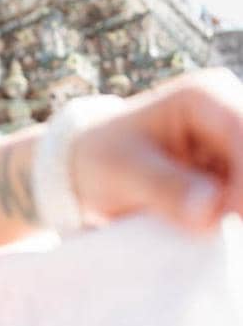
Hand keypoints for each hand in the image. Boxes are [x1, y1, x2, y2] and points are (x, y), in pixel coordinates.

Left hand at [70, 66, 242, 234]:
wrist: (97, 166)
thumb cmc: (105, 161)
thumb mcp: (123, 173)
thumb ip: (166, 190)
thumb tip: (209, 213)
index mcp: (205, 96)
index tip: (229, 217)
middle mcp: (232, 110)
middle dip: (241, 197)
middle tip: (225, 228)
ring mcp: (239, 141)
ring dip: (237, 208)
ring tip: (216, 229)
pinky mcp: (239, 168)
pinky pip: (242, 196)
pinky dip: (234, 213)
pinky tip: (221, 226)